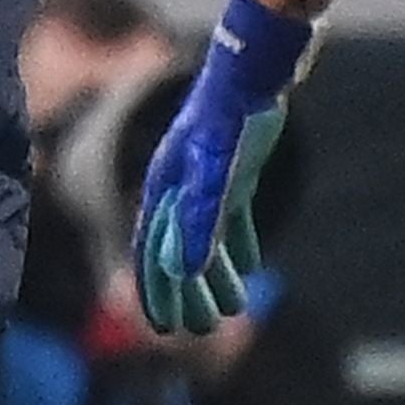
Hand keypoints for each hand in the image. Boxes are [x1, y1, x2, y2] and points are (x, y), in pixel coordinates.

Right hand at [134, 0, 312, 335]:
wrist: (250, 76)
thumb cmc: (227, 125)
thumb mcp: (214, 177)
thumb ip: (199, 222)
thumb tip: (185, 272)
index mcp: (164, 192)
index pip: (151, 254)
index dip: (157, 293)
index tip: (165, 329)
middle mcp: (180, 190)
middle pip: (179, 254)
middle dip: (190, 294)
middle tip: (204, 329)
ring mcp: (208, 182)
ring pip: (209, 241)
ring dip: (218, 276)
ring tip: (233, 308)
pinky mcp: (236, 173)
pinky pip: (232, 219)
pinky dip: (239, 244)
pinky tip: (252, 266)